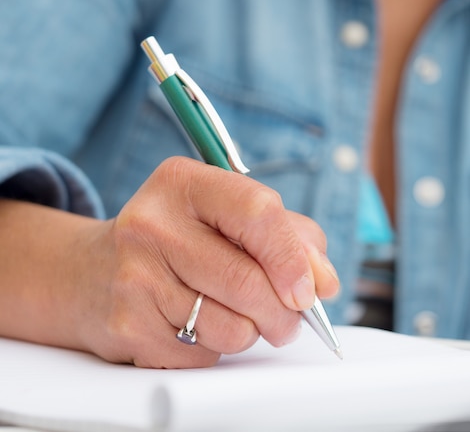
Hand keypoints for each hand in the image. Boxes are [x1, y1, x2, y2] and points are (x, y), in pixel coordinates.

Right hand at [81, 157, 338, 367]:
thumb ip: (287, 236)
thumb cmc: (175, 238)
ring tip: (232, 313)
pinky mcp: (128, 325)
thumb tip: (323, 281)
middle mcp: (152, 223)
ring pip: (231, 327)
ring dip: (250, 332)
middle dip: (283, 312)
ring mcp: (134, 275)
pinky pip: (202, 355)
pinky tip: (192, 323)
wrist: (92, 272)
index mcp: (182, 182)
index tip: (307, 289)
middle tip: (287, 317)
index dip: (292, 256)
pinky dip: (214, 349)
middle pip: (248, 280)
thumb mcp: (226, 215)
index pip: (257, 212)